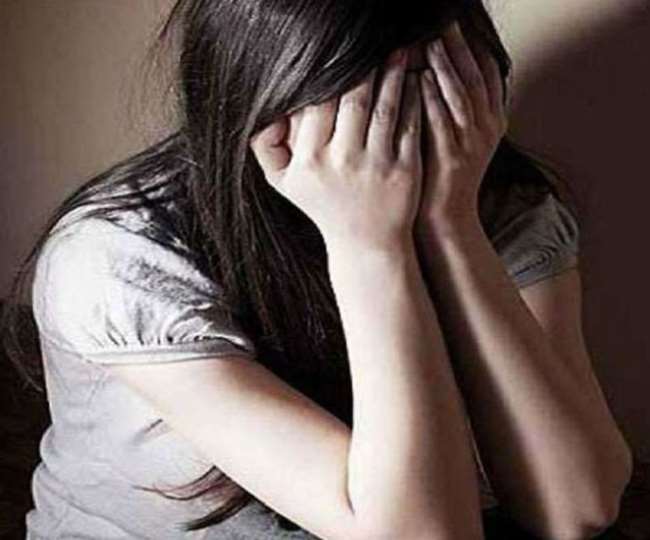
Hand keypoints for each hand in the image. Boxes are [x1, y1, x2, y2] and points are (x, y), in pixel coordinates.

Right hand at [249, 48, 423, 251]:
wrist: (366, 244)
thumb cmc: (323, 206)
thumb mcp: (284, 182)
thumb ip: (265, 146)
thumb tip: (268, 110)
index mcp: (310, 160)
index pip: (318, 103)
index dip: (330, 75)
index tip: (341, 56)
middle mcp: (342, 161)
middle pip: (354, 97)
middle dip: (366, 66)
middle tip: (376, 43)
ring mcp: (376, 165)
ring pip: (385, 105)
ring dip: (394, 73)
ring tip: (401, 51)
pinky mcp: (405, 169)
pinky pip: (410, 124)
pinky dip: (415, 98)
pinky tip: (417, 80)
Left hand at [415, 21, 507, 231]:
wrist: (443, 218)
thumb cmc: (441, 175)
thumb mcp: (454, 137)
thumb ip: (449, 107)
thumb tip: (431, 71)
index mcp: (491, 121)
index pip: (489, 74)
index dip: (476, 47)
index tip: (461, 25)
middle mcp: (485, 129)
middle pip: (476, 78)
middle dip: (461, 48)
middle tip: (446, 23)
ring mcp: (469, 144)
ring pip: (461, 95)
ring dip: (447, 67)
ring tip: (433, 41)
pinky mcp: (449, 157)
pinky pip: (440, 121)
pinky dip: (430, 97)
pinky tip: (418, 78)